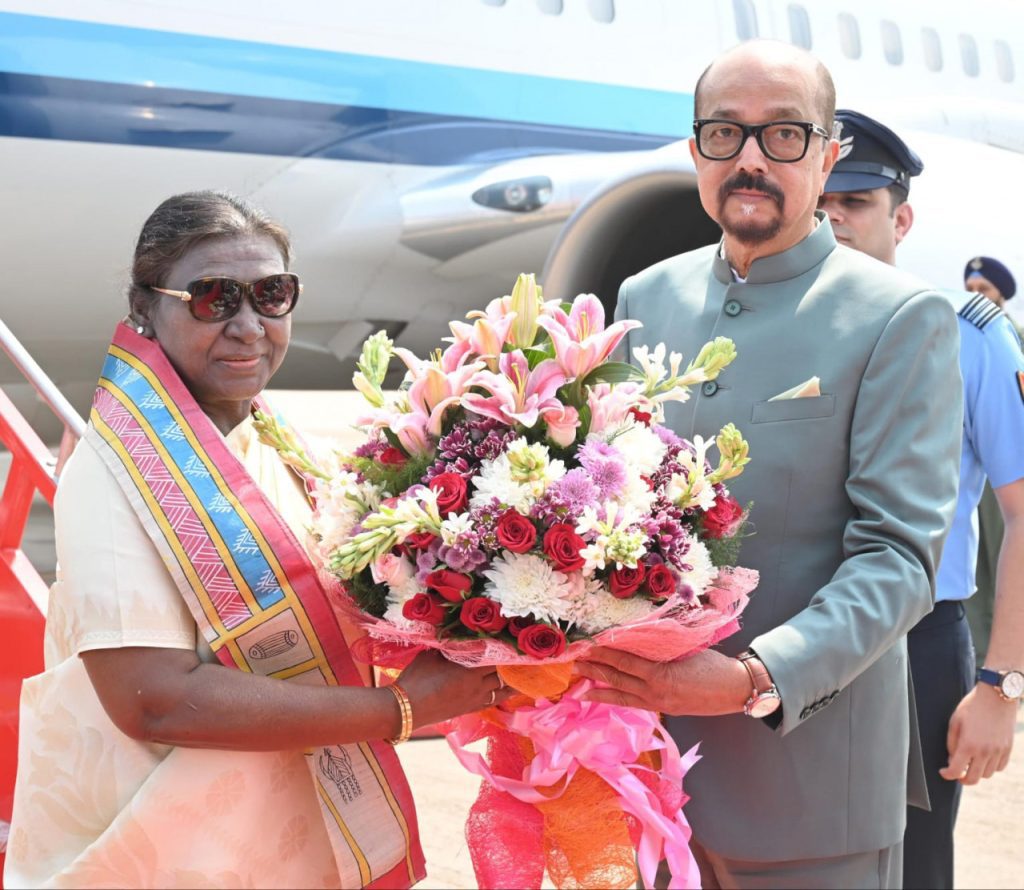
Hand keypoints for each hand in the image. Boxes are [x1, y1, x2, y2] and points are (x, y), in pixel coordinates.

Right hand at [396, 650, 515, 726]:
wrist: (406, 708)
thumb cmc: (417, 677)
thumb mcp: (432, 655)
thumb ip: (450, 646)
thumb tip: (459, 637)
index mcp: (470, 670)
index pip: (496, 657)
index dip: (506, 648)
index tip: (515, 640)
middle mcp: (477, 686)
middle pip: (502, 673)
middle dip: (511, 663)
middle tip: (522, 654)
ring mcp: (475, 699)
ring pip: (502, 690)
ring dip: (512, 681)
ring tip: (525, 673)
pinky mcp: (469, 709)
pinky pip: (493, 701)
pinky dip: (503, 694)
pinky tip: (508, 690)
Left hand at [576, 647, 750, 715]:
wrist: (736, 690)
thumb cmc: (715, 665)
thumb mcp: (687, 649)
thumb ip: (660, 646)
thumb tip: (635, 635)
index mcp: (661, 674)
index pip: (624, 661)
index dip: (603, 653)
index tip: (586, 644)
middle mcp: (655, 691)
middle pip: (617, 678)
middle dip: (593, 669)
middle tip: (572, 660)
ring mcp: (658, 702)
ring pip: (620, 694)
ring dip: (597, 686)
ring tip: (576, 682)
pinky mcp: (662, 708)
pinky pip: (631, 703)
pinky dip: (613, 698)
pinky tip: (598, 695)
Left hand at [939, 684, 1017, 784]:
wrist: (997, 696)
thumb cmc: (972, 706)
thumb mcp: (955, 721)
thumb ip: (951, 743)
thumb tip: (952, 759)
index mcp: (968, 745)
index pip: (956, 770)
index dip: (947, 774)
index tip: (943, 772)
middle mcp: (985, 752)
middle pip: (973, 779)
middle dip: (962, 779)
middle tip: (957, 773)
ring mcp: (999, 751)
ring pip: (987, 774)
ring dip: (977, 772)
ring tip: (970, 762)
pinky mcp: (1008, 748)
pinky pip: (999, 767)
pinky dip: (991, 767)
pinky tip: (984, 758)